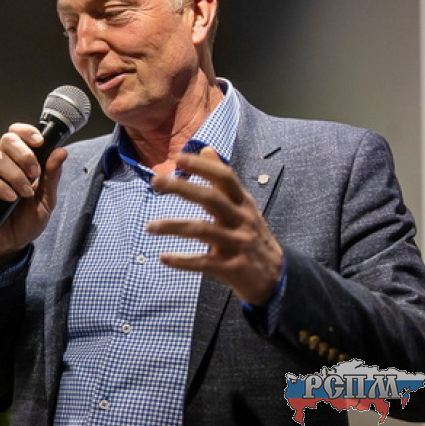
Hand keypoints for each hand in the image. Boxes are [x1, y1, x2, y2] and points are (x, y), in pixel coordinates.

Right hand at [0, 123, 66, 269]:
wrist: (11, 246)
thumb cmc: (26, 222)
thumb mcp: (46, 200)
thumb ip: (52, 176)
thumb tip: (61, 152)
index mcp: (19, 162)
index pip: (18, 134)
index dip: (27, 132)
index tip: (40, 142)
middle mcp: (2, 165)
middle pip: (7, 139)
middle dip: (24, 154)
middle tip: (34, 174)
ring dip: (16, 175)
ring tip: (24, 193)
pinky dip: (0, 186)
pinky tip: (9, 198)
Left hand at [146, 147, 282, 305]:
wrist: (275, 276)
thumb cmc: (250, 234)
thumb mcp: (242, 205)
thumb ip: (222, 180)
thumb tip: (207, 149)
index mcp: (243, 202)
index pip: (225, 177)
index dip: (203, 166)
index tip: (178, 157)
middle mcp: (241, 219)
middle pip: (211, 198)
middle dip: (182, 188)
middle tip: (155, 182)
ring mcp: (238, 243)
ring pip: (202, 230)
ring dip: (173, 226)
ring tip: (149, 227)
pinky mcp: (232, 268)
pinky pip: (204, 262)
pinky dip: (182, 261)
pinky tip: (164, 258)